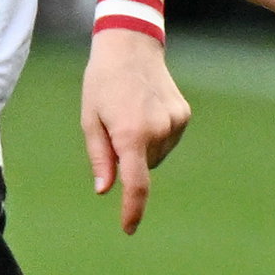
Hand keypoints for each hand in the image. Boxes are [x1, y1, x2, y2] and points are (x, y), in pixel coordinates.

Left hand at [82, 26, 190, 234]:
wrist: (131, 46)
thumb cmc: (102, 84)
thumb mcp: (90, 120)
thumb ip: (100, 158)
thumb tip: (105, 190)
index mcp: (130, 134)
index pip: (136, 184)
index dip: (133, 210)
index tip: (128, 228)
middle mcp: (157, 131)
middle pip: (143, 167)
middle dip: (128, 159)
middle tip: (114, 127)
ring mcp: (175, 123)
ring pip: (156, 155)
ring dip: (143, 147)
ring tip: (131, 113)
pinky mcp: (183, 115)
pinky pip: (168, 140)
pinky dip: (156, 135)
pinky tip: (146, 109)